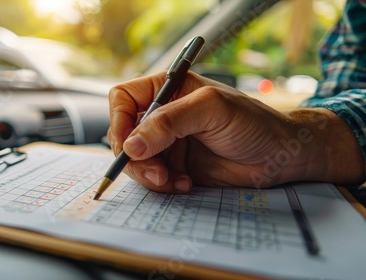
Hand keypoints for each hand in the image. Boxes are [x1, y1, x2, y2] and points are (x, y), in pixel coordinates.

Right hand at [106, 71, 363, 192]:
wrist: (279, 156)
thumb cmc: (254, 122)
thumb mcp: (212, 110)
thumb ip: (170, 121)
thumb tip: (133, 143)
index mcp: (167, 90)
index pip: (123, 99)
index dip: (118, 120)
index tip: (129, 144)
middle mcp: (163, 116)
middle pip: (124, 134)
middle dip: (134, 157)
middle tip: (155, 172)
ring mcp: (167, 142)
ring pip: (135, 160)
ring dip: (148, 174)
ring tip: (172, 180)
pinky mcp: (175, 166)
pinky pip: (152, 178)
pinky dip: (162, 185)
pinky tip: (185, 184)